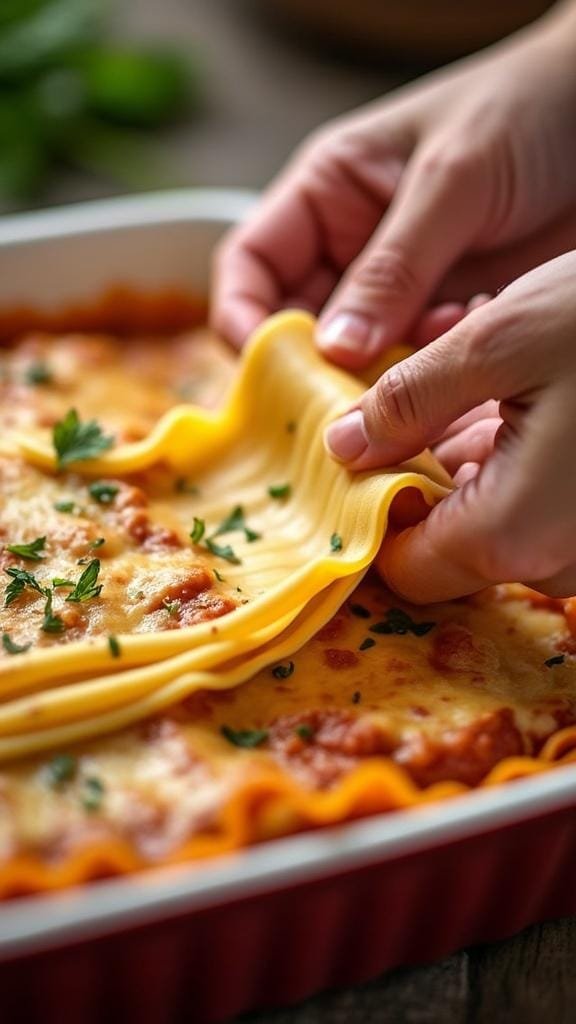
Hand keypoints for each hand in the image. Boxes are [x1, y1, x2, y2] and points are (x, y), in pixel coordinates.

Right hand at [211, 3, 575, 368]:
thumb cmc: (525, 110)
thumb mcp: (451, 180)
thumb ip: (392, 267)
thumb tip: (331, 350)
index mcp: (327, 193)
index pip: (251, 266)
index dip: (244, 320)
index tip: (269, 368)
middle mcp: (352, 245)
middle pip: (296, 325)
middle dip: (311, 368)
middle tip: (341, 404)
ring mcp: (401, 285)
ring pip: (356, 357)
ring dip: (375, 379)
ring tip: (418, 371)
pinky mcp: (448, 314)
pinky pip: (414, 364)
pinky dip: (426, 376)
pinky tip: (461, 351)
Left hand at [325, 251, 575, 601]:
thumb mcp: (500, 340)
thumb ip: (407, 401)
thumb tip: (343, 447)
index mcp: (513, 532)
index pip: (406, 569)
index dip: (370, 519)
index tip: (354, 463)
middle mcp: (560, 561)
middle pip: (453, 547)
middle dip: (422, 481)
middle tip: (412, 409)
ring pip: (501, 524)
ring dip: (475, 465)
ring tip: (484, 390)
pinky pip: (547, 509)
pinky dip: (522, 463)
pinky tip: (530, 401)